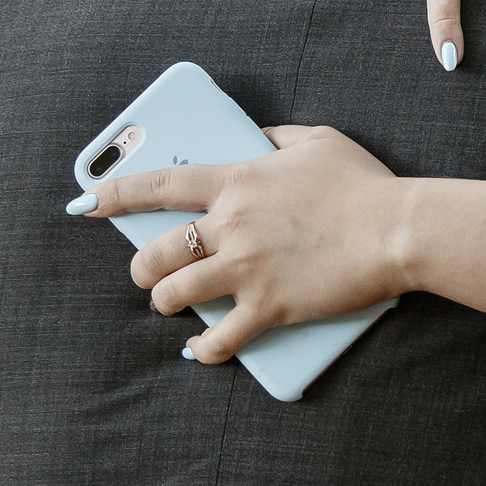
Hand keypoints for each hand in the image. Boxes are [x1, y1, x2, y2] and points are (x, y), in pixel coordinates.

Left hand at [82, 127, 485, 361]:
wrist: (398, 229)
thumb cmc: (363, 183)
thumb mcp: (317, 140)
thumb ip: (277, 137)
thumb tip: (256, 139)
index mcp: (238, 181)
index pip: (160, 186)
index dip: (116, 194)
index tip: (88, 202)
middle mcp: (231, 225)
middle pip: (158, 250)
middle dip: (142, 267)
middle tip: (148, 273)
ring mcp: (246, 269)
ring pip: (174, 294)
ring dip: (164, 302)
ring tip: (170, 306)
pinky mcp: (268, 307)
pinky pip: (219, 338)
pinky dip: (203, 348)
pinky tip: (200, 348)